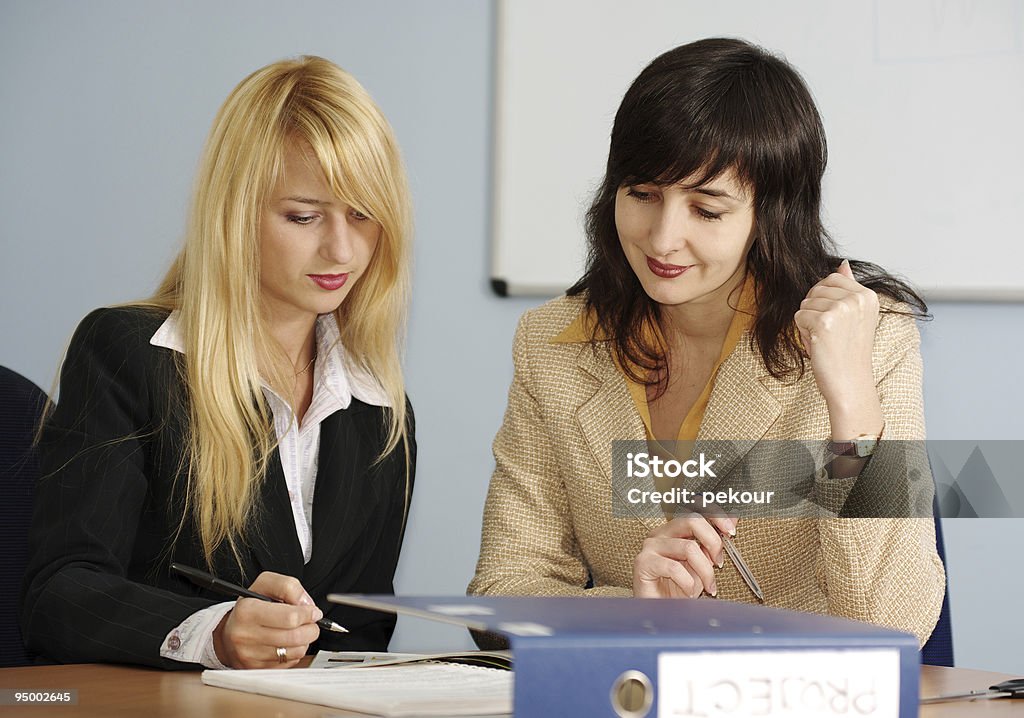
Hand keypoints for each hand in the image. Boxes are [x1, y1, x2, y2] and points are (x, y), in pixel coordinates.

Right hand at [212, 572, 321, 668]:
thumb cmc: (249, 607)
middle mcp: (245, 635)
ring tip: (297, 631)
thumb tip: (306, 605)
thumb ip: (288, 587)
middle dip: (311, 628)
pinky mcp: (256, 669)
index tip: (313, 611)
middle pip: (295, 637)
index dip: (308, 614)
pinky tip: (286, 643)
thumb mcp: (265, 584)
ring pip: (295, 652)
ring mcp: (250, 655)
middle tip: (310, 622)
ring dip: (304, 641)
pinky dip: (294, 653)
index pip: (290, 617)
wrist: (226, 633)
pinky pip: (289, 663)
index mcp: (247, 611)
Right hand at [632, 513, 734, 598]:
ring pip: (688, 547)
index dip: (716, 515)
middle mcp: (660, 534)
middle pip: (691, 520)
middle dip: (713, 541)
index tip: (731, 531)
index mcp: (674, 531)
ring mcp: (650, 547)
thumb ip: (711, 544)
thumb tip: (732, 522)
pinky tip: (688, 592)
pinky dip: (688, 583)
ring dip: (705, 571)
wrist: (660, 614)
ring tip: (707, 587)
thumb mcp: (702, 565)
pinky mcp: (643, 563)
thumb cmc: (679, 590)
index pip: (695, 509)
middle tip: (719, 562)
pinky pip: (674, 568)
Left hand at [794, 260, 883, 437]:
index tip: (836, 321)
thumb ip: (848, 289)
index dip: (824, 299)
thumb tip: (843, 264)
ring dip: (808, 323)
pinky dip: (803, 333)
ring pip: (805, 304)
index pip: (832, 278)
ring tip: (826, 341)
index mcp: (868, 295)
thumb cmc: (849, 353)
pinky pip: (798, 317)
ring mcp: (841, 309)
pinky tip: (818, 346)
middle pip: (816, 289)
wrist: (850, 383)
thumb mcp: (855, 316)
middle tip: (831, 334)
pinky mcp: (823, 321)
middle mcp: (857, 299)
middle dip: (815, 311)